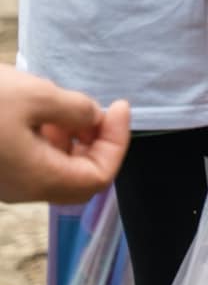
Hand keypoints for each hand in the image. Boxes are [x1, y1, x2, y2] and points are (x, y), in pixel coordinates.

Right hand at [0, 68, 129, 203]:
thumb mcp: (35, 95)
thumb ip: (75, 109)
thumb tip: (94, 117)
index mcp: (38, 177)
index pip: (99, 177)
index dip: (117, 142)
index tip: (118, 107)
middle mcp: (22, 188)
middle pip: (78, 180)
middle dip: (97, 145)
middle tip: (97, 110)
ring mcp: (4, 181)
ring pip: (53, 170)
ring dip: (70, 140)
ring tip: (63, 106)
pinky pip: (30, 161)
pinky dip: (45, 138)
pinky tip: (36, 110)